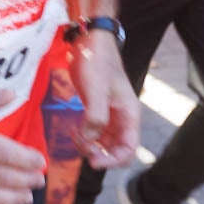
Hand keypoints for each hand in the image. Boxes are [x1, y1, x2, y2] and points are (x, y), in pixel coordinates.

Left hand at [69, 34, 140, 169]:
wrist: (90, 41)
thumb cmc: (97, 63)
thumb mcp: (96, 90)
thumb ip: (96, 117)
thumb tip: (91, 140)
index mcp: (130, 115)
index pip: (129, 149)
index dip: (114, 162)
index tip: (93, 162)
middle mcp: (123, 117)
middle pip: (116, 149)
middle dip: (99, 153)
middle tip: (80, 146)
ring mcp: (111, 113)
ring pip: (104, 142)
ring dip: (91, 145)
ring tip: (75, 137)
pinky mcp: (97, 108)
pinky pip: (95, 131)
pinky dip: (86, 136)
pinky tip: (74, 131)